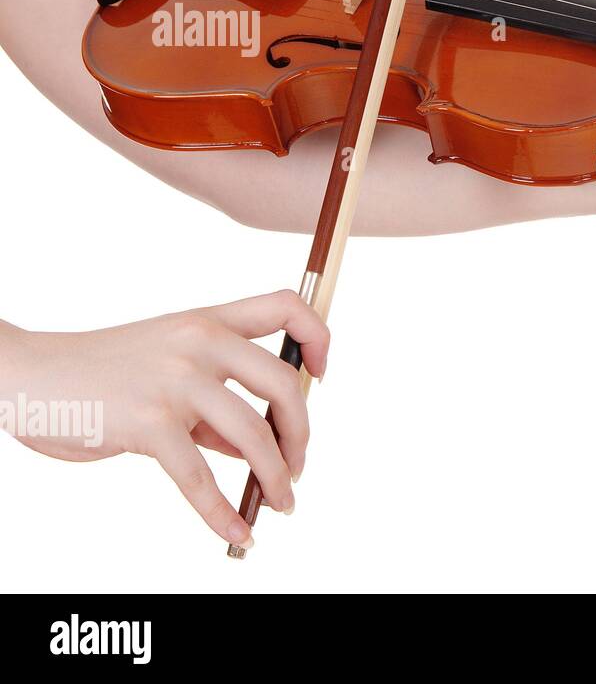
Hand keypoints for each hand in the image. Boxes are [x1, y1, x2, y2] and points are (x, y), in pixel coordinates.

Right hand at [0, 291, 327, 548]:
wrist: (30, 376)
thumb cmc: (102, 378)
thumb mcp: (166, 371)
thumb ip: (213, 403)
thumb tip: (258, 449)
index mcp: (207, 321)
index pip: (284, 307)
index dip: (317, 338)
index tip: (320, 376)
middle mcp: (199, 342)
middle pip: (283, 383)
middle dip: (301, 433)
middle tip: (297, 466)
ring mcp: (175, 381)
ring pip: (253, 435)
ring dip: (276, 477)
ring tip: (282, 502)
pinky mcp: (150, 422)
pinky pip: (201, 477)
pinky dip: (224, 513)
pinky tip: (238, 532)